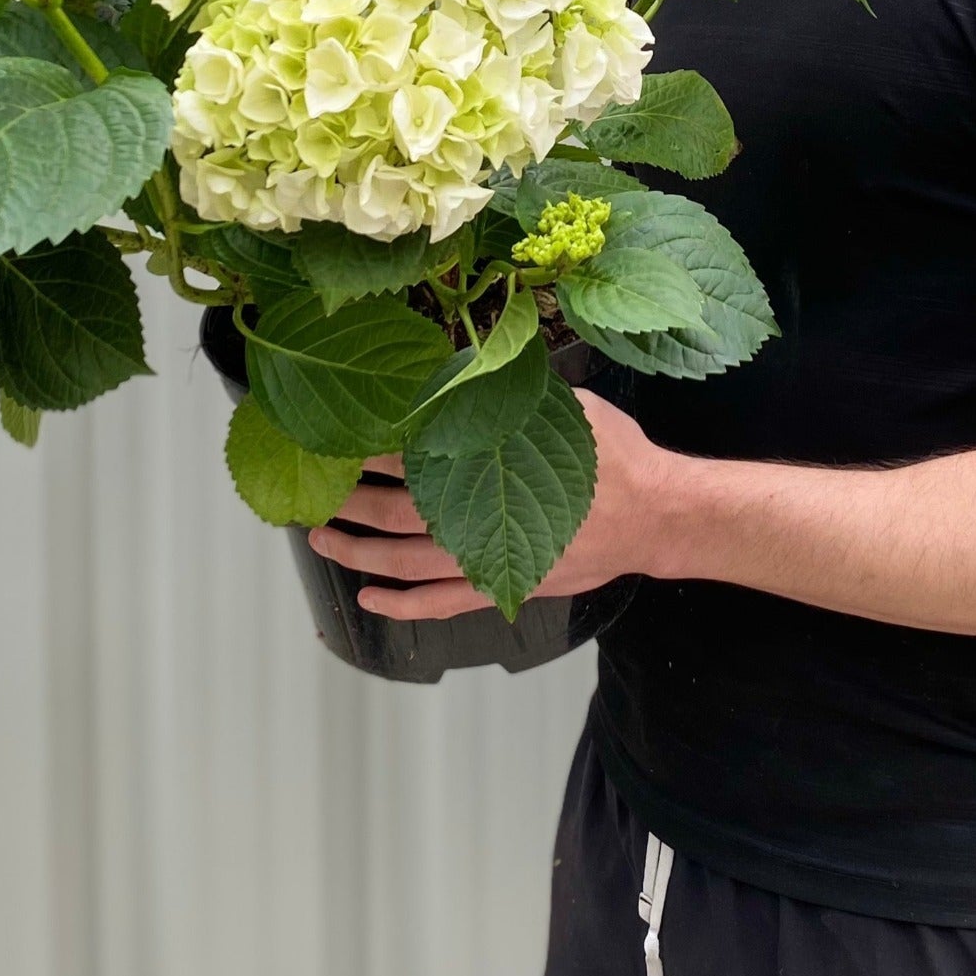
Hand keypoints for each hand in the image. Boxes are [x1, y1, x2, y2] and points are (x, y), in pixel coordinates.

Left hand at [306, 388, 677, 619]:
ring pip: (409, 563)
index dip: (373, 453)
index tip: (340, 441)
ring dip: (360, 552)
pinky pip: (442, 604)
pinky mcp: (505, 587)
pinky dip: (402, 606)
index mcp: (496, 469)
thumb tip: (466, 370)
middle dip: (351, 501)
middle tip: (317, 489)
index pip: (417, 461)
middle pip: (400, 514)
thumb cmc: (617, 458)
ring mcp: (493, 561)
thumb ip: (513, 397)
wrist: (658, 517)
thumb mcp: (567, 408)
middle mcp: (486, 520)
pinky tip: (370, 600)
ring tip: (323, 537)